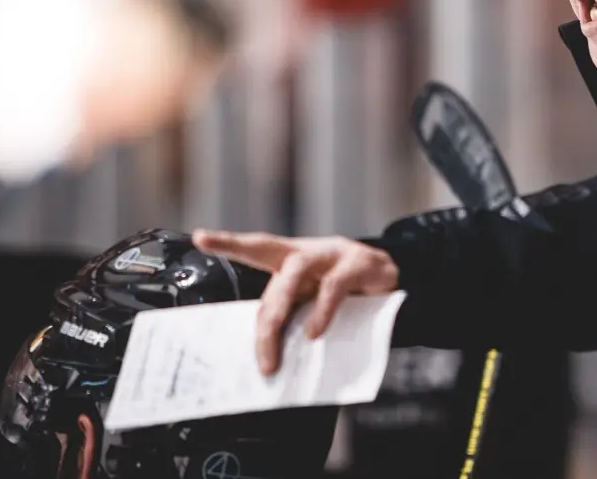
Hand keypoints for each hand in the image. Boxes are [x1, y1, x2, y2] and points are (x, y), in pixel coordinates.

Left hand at [191, 230, 399, 374]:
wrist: (397, 279)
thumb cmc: (347, 292)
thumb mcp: (316, 302)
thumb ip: (295, 317)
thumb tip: (271, 355)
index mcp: (291, 259)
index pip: (256, 247)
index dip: (228, 241)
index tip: (199, 236)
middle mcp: (308, 251)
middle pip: (274, 276)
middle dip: (264, 320)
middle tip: (262, 360)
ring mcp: (332, 252)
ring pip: (295, 272)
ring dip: (283, 311)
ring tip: (280, 349)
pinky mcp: (358, 262)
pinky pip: (333, 286)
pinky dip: (322, 311)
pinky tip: (316, 332)